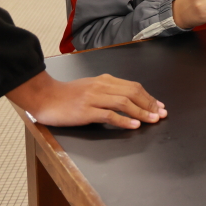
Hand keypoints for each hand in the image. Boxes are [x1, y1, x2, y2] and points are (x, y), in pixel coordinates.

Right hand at [7, 71, 166, 129]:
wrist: (45, 97)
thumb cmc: (67, 95)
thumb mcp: (90, 87)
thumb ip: (108, 91)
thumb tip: (129, 99)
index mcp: (105, 80)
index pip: (133, 87)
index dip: (149, 97)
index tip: (160, 106)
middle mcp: (101, 86)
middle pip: (132, 93)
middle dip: (150, 104)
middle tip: (161, 114)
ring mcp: (93, 98)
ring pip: (124, 103)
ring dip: (141, 112)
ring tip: (153, 120)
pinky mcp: (85, 111)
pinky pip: (108, 115)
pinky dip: (123, 120)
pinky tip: (134, 125)